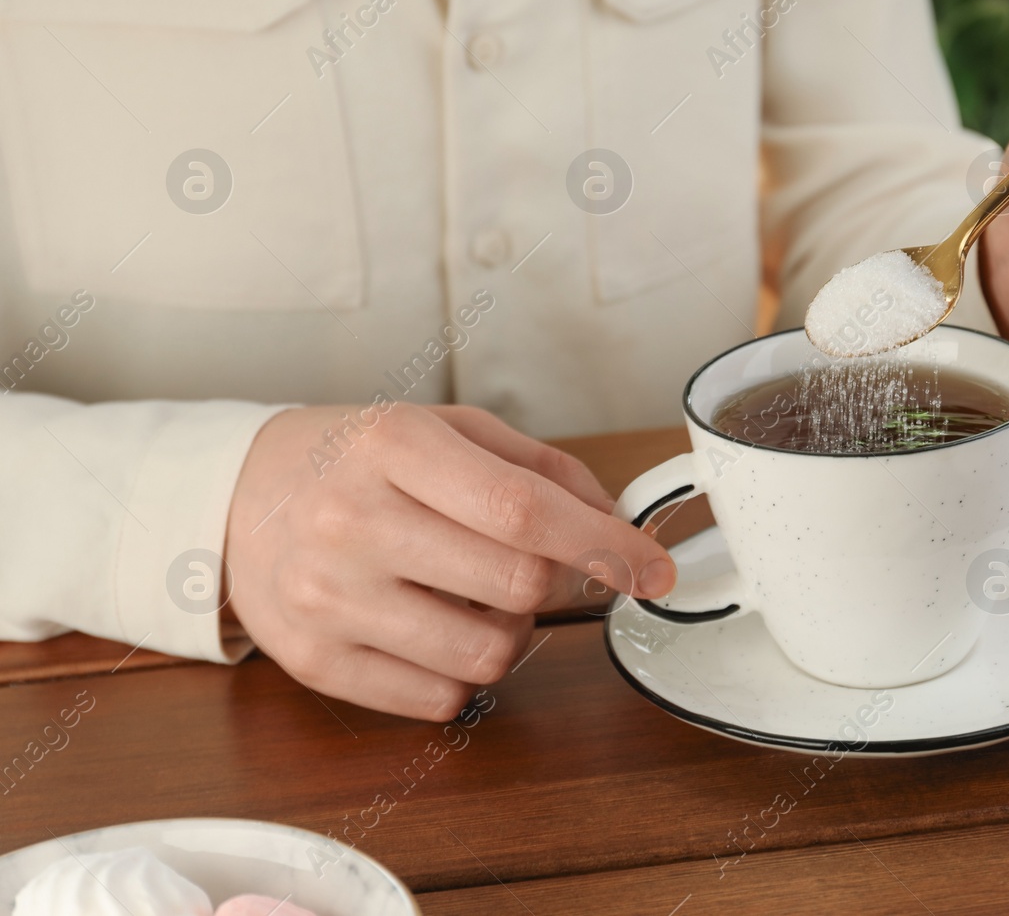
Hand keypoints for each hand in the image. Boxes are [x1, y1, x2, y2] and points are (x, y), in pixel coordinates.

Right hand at [221, 403, 673, 719]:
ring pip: (486, 654)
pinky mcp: (313, 661)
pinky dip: (462, 673)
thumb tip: (612, 523)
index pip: (523, 511)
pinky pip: (438, 699)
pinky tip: (436, 628)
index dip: (604, 546)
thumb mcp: (445, 428)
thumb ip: (539, 468)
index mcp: (395, 447)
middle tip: (543, 569)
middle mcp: (354, 521)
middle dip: (556, 585)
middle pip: (516, 586)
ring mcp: (328, 597)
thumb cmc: (358, 460)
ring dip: (512, 633)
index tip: (652, 569)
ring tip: (478, 597)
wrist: (236, 496)